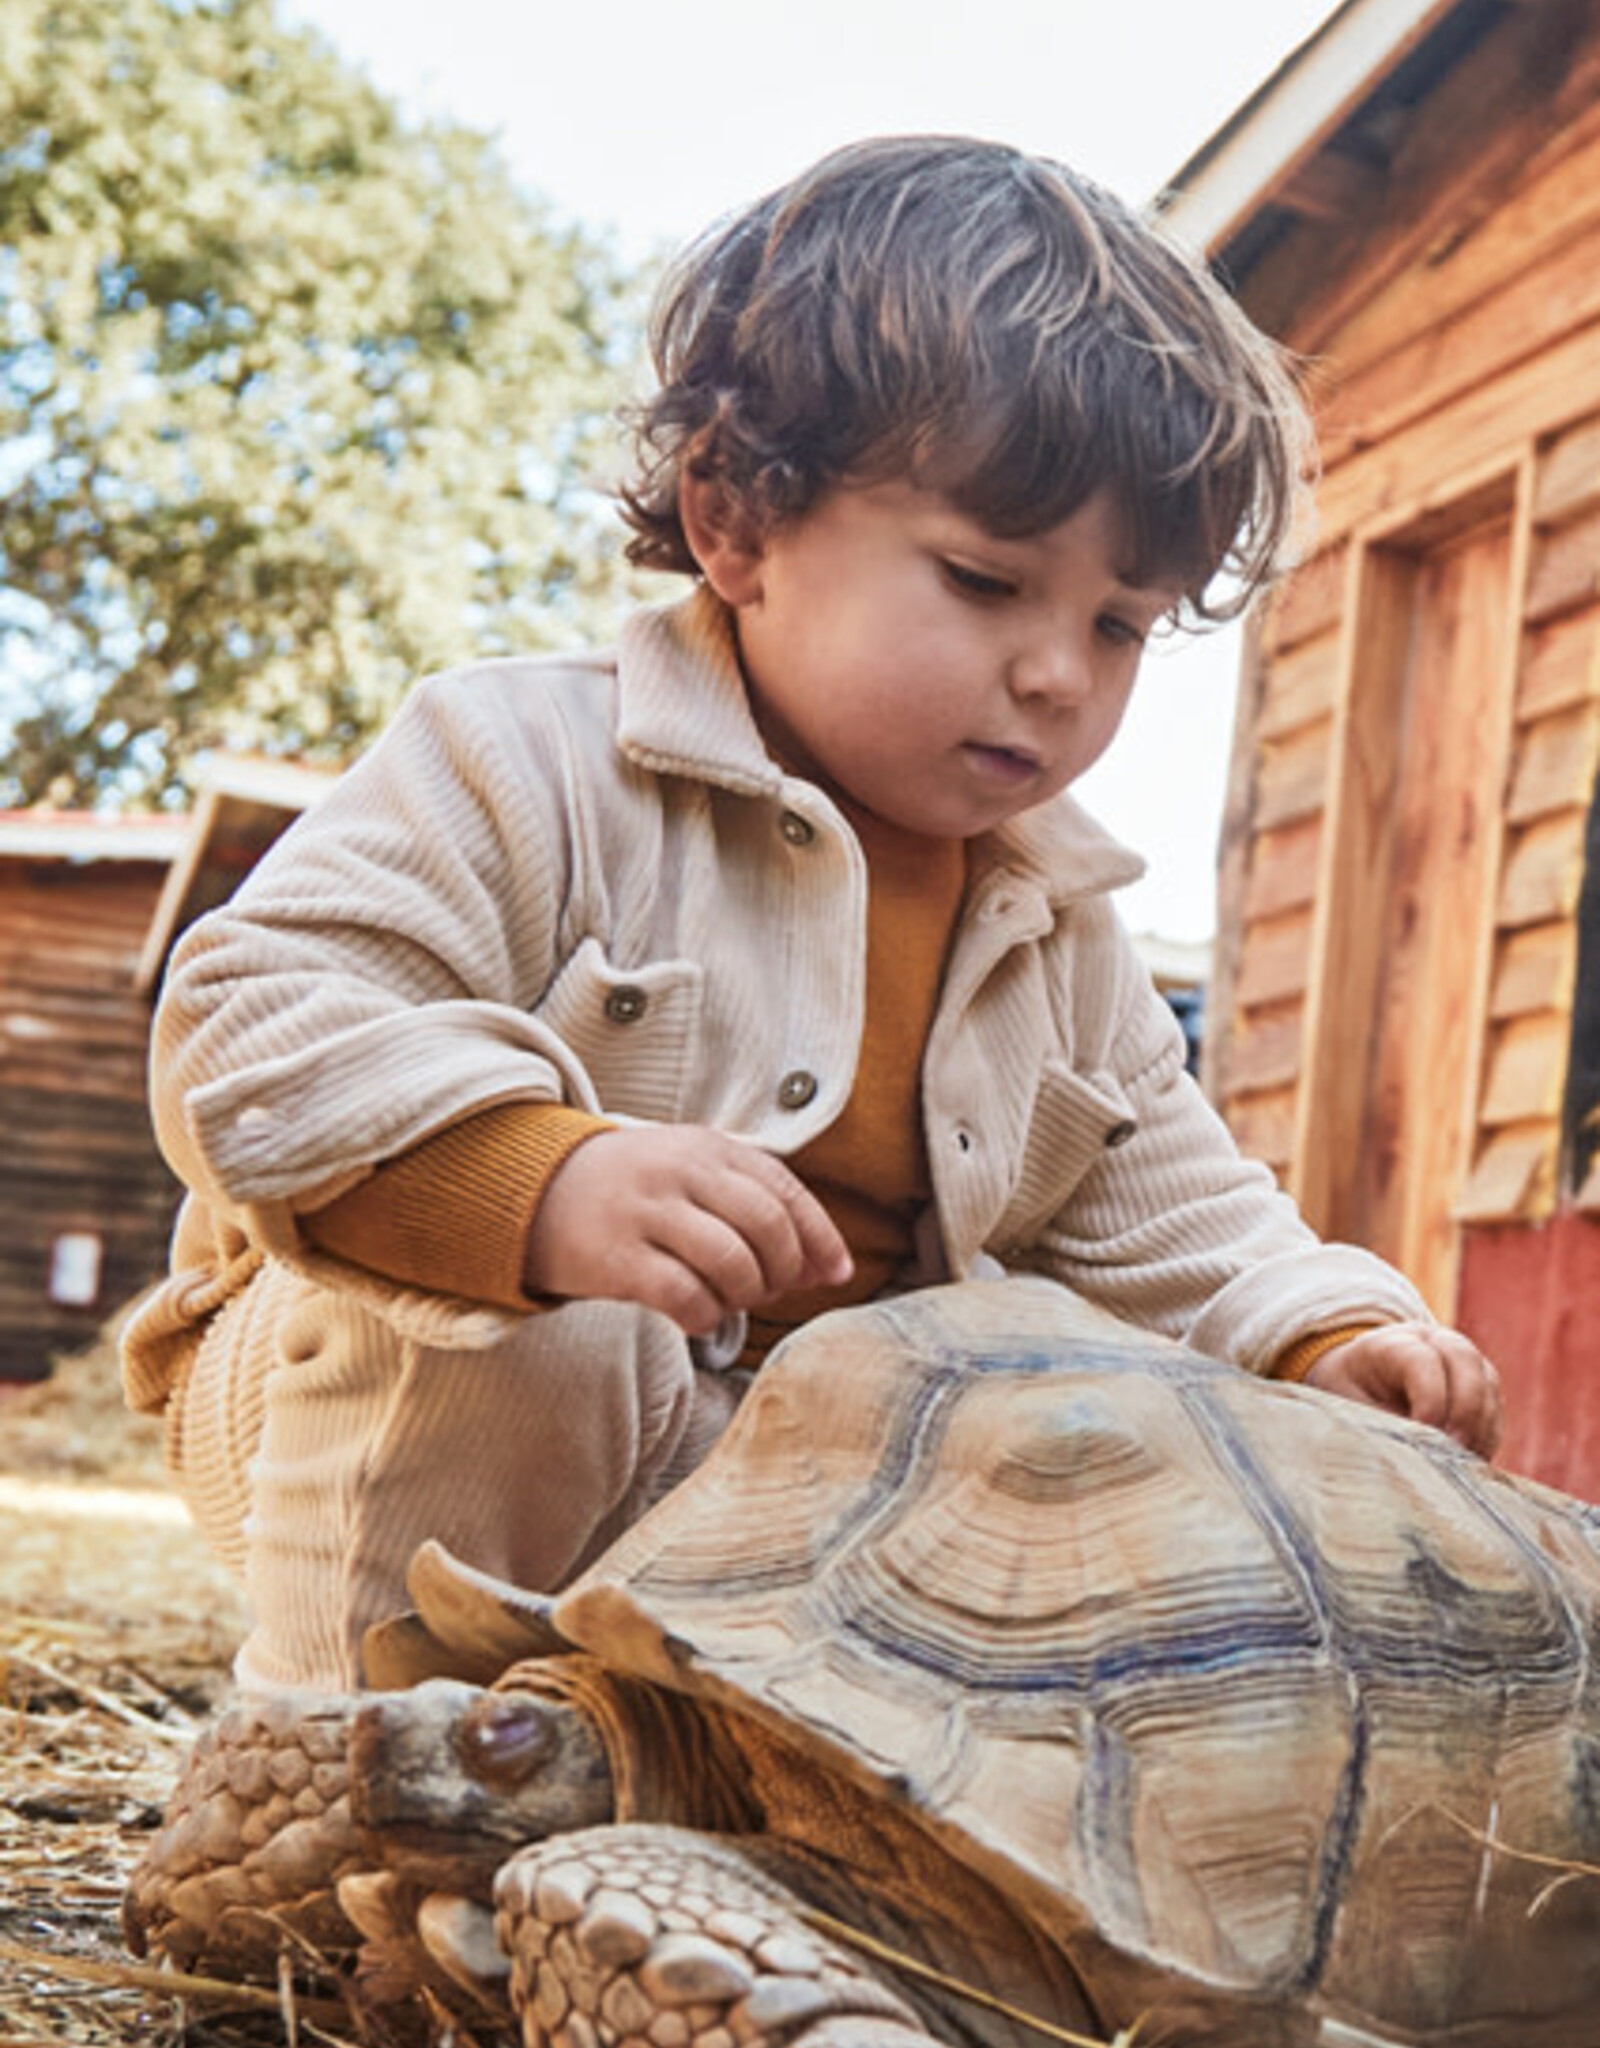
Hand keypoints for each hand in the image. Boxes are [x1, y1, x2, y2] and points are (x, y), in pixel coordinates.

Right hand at [523, 1124, 852, 1335]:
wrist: (533, 1190)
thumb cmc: (632, 1190)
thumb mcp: (692, 1172)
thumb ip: (755, 1204)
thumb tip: (828, 1266)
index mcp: (707, 1146)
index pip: (785, 1190)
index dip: (820, 1237)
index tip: (835, 1274)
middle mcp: (680, 1171)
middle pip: (767, 1227)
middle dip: (784, 1271)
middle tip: (770, 1290)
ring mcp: (646, 1212)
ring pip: (732, 1262)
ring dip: (746, 1295)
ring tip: (730, 1300)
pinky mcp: (615, 1257)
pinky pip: (685, 1296)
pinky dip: (706, 1317)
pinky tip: (697, 1318)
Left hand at [1304, 1322, 1503, 1457]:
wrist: (1361, 1378)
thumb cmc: (1351, 1392)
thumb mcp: (1349, 1404)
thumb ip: (1379, 1424)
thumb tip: (1411, 1457)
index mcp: (1393, 1342)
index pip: (1422, 1359)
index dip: (1429, 1398)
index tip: (1424, 1433)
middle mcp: (1434, 1342)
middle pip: (1465, 1361)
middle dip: (1465, 1410)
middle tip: (1454, 1450)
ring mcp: (1462, 1361)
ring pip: (1488, 1386)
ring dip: (1480, 1428)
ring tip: (1462, 1463)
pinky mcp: (1481, 1386)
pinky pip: (1496, 1409)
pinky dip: (1488, 1436)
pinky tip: (1471, 1462)